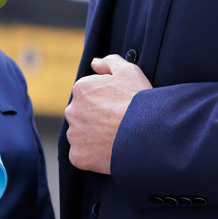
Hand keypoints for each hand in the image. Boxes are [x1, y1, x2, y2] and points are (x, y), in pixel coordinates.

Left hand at [64, 55, 151, 174]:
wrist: (146, 133)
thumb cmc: (139, 100)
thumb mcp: (129, 71)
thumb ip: (110, 62)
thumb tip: (94, 63)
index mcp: (81, 89)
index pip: (89, 94)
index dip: (107, 101)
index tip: (120, 106)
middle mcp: (72, 111)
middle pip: (83, 115)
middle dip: (96, 118)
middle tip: (117, 123)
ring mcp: (74, 135)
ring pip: (81, 136)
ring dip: (93, 137)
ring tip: (116, 138)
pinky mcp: (77, 156)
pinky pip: (82, 155)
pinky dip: (93, 155)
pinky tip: (110, 151)